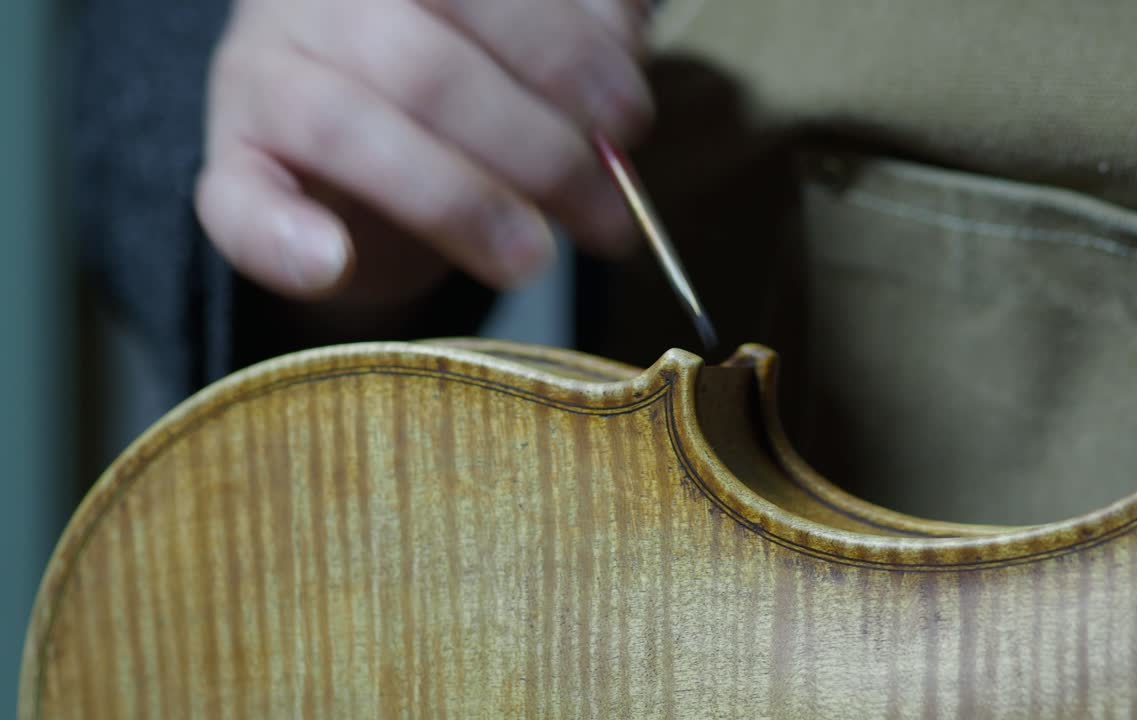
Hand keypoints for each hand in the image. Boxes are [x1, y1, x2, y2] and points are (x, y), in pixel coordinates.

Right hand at [195, 0, 651, 309]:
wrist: (353, 149)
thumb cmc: (458, 84)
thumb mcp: (519, 43)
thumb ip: (573, 29)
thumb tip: (624, 40)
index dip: (562, 50)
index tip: (629, 119)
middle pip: (424, 64)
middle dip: (535, 148)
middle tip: (605, 215)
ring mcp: (261, 73)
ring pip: (345, 126)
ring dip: (455, 201)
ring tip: (533, 259)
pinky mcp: (231, 164)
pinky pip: (234, 201)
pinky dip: (280, 236)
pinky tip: (331, 262)